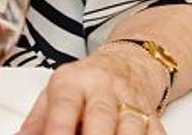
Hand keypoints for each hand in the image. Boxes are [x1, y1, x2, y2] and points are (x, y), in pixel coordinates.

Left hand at [16, 44, 168, 134]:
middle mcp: (104, 89)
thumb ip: (37, 120)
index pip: (65, 104)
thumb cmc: (84, 82)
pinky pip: (155, 132)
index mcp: (73, 81)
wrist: (127, 63)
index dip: (59, 127)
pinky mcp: (153, 116)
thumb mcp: (54, 92)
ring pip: (132, 126)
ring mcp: (131, 102)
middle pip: (101, 116)